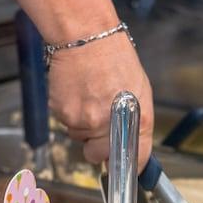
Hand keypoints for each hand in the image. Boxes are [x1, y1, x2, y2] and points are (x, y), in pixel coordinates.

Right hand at [47, 34, 153, 171]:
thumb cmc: (115, 57)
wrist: (86, 36)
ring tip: (88, 97)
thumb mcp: (140, 90)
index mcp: (135, 119)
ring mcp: (83, 121)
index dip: (129, 165)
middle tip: (98, 123)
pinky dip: (69, 112)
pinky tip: (77, 92)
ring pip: (79, 138)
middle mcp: (109, 125)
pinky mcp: (62, 113)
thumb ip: (136, 121)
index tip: (125, 166)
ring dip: (82, 125)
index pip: (135, 158)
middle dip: (97, 146)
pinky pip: (65, 123)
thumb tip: (130, 143)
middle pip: (97, 156)